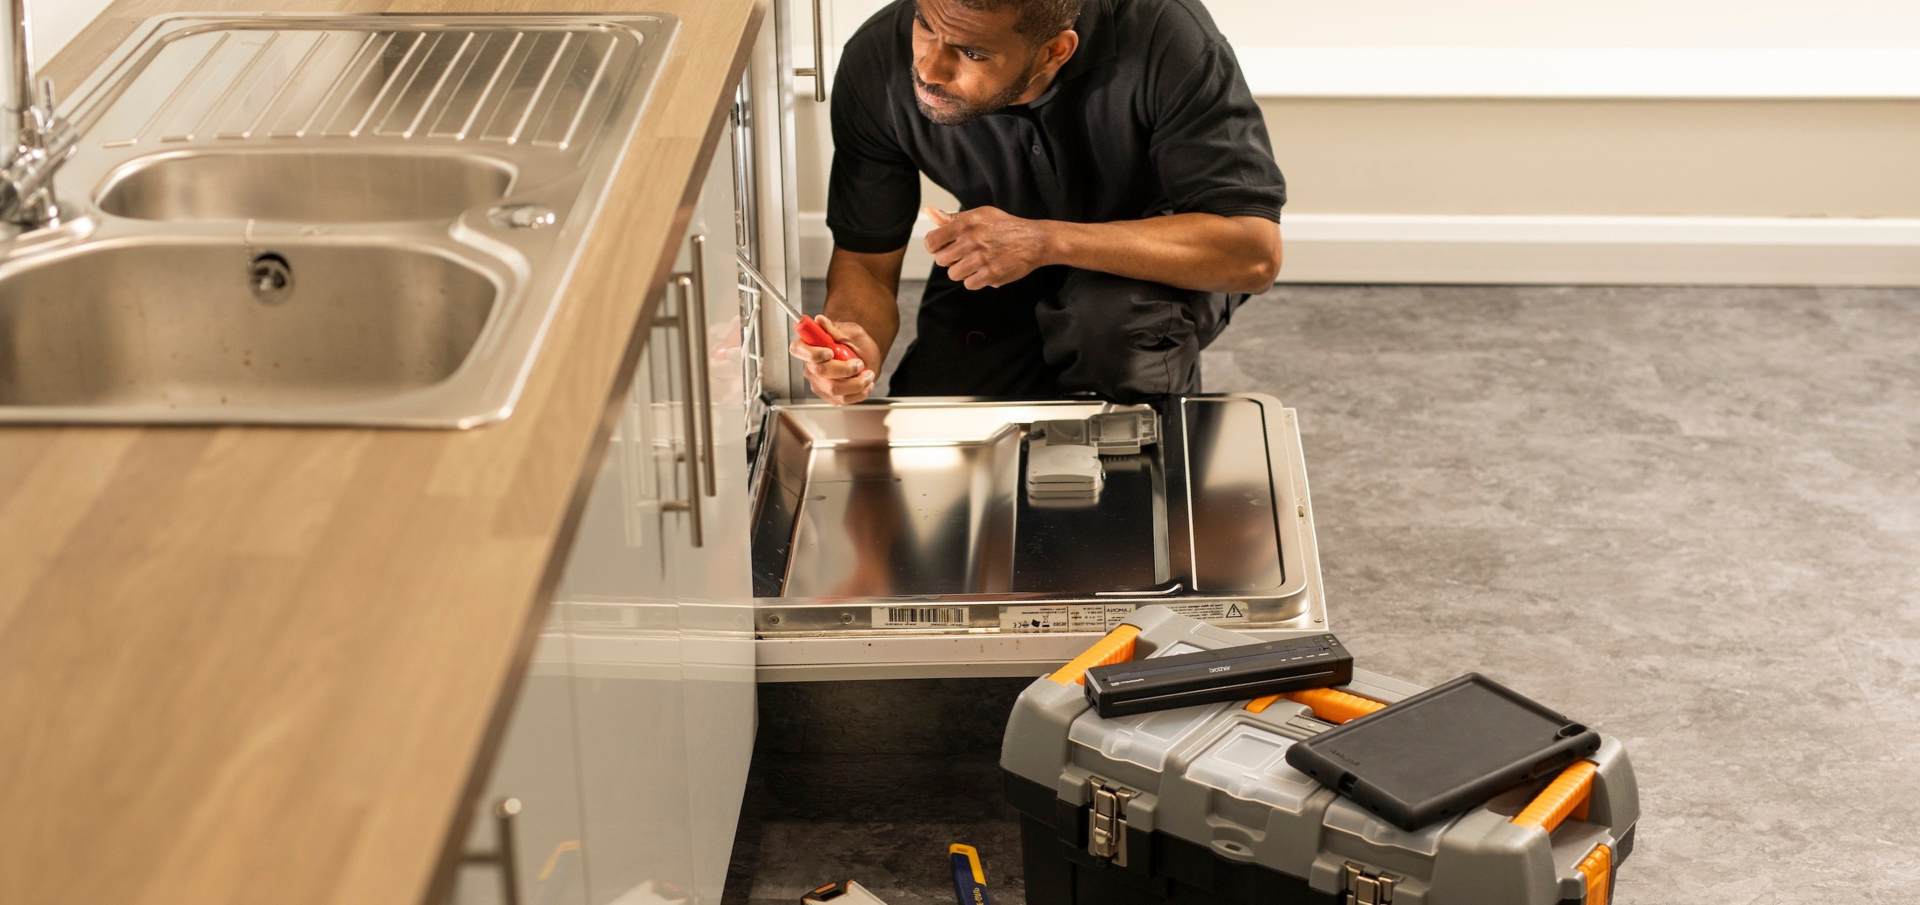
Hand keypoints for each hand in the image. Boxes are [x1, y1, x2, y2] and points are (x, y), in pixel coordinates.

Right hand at [789, 315, 880, 403]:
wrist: (866, 356)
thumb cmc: (855, 342)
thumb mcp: (848, 331)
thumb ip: (833, 328)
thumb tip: (819, 320)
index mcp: (809, 345)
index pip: (798, 350)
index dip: (812, 353)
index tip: (830, 352)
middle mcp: (811, 366)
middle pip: (819, 371)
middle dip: (844, 369)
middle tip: (858, 363)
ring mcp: (819, 382)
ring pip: (833, 389)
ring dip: (856, 382)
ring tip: (867, 374)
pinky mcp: (830, 395)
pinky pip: (843, 399)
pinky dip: (860, 393)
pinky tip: (866, 384)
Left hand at [924, 205, 1054, 289]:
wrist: (1034, 240)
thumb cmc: (1004, 226)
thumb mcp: (979, 215)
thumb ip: (952, 217)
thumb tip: (929, 212)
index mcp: (966, 224)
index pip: (932, 242)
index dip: (934, 247)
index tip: (943, 248)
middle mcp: (971, 241)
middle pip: (941, 260)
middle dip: (949, 260)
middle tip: (963, 255)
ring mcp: (981, 259)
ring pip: (953, 274)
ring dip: (962, 271)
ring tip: (974, 263)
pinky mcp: (991, 274)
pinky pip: (969, 284)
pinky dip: (975, 280)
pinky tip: (984, 270)